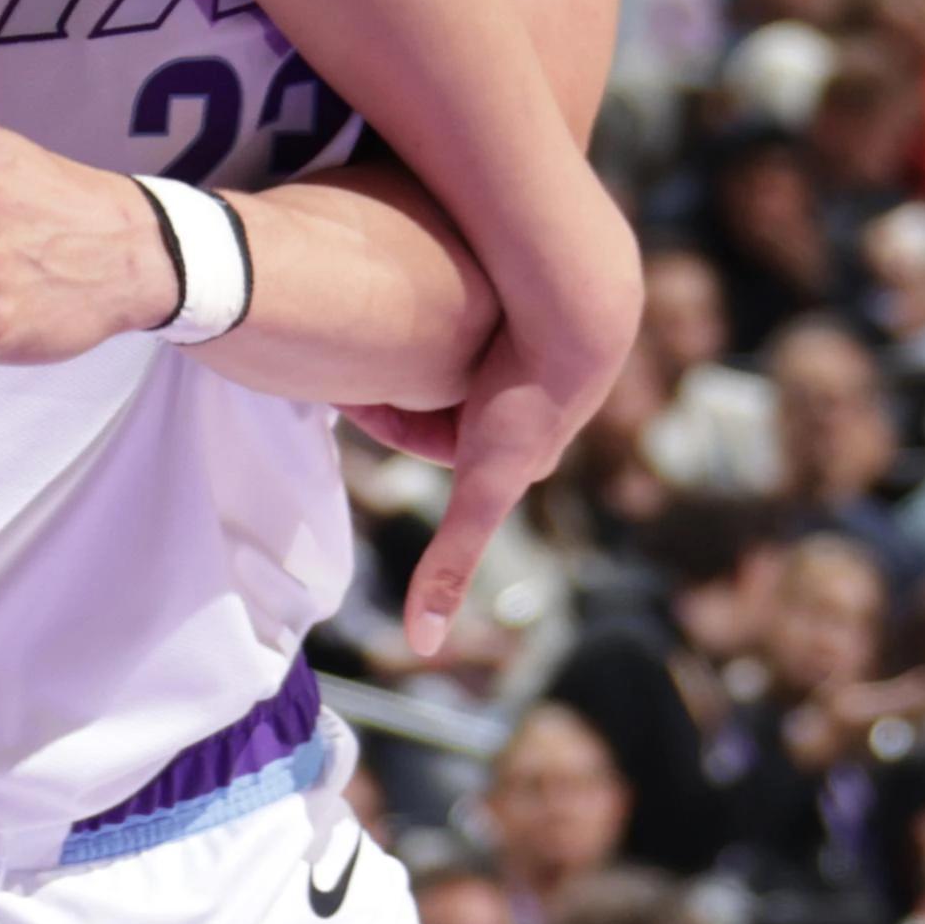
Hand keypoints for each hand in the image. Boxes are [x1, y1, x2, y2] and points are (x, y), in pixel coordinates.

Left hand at [373, 319, 592, 660]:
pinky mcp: (526, 297)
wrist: (575, 309)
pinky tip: (396, 278)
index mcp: (528, 445)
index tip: (350, 394)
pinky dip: (426, 295)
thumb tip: (423, 645)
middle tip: (353, 351)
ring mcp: (533, 345)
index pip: (437, 440)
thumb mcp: (481, 486)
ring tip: (369, 316)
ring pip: (451, 344)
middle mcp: (534, 396)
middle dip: (400, 376)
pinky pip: (461, 297)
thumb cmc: (531, 399)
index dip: (390, 420)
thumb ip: (452, 561)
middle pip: (445, 391)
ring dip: (412, 335)